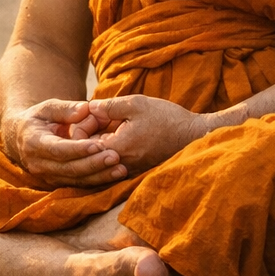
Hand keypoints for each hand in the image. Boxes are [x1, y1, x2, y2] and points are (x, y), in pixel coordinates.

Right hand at [1, 99, 129, 187]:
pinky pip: (79, 185)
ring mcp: (48, 177)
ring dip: (99, 176)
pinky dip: (98, 181)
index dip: (78, 149)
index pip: (58, 149)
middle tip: (115, 157)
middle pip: (69, 168)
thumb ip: (65, 109)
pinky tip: (115, 175)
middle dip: (94, 164)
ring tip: (120, 169)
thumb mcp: (47, 108)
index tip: (98, 145)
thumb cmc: (38, 119)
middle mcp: (39, 164)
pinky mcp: (57, 183)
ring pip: (76, 180)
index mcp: (33, 143)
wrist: (21, 138)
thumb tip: (85, 109)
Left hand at [82, 95, 206, 174]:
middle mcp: (118, 165)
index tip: (93, 112)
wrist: (194, 136)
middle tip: (100, 114)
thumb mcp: (136, 104)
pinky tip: (118, 131)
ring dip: (99, 139)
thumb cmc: (167, 119)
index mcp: (116, 149)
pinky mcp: (135, 171)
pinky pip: (111, 161)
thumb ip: (109, 106)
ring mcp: (127, 171)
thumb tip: (89, 107)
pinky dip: (109, 147)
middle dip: (88, 132)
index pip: (80, 144)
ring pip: (99, 157)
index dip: (80, 125)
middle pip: (87, 152)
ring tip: (109, 121)